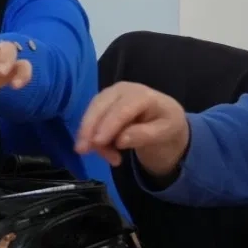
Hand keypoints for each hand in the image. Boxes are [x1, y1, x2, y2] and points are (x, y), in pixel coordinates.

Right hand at [74, 82, 189, 175]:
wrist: (165, 117)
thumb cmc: (166, 124)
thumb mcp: (165, 132)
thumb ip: (144, 135)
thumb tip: (120, 140)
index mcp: (144, 95)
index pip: (122, 109)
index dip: (108, 125)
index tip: (97, 143)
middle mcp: (124, 89)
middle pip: (101, 106)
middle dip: (89, 128)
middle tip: (82, 150)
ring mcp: (111, 93)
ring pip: (93, 111)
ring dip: (91, 135)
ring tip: (107, 157)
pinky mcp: (103, 101)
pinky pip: (91, 116)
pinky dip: (92, 134)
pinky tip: (102, 149)